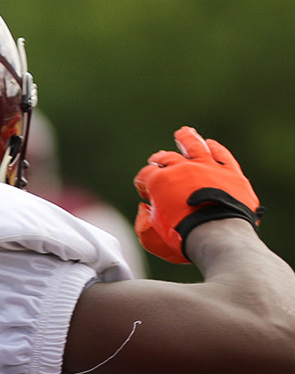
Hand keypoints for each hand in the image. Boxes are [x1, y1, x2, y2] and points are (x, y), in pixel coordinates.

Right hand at [133, 126, 261, 263]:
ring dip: (186, 139)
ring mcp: (208, 167)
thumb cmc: (183, 239)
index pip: (145, 175)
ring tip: (183, 133)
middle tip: (157, 160)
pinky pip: (221, 154)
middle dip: (159, 160)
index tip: (146, 194)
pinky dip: (214, 148)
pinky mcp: (230, 172)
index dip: (143, 183)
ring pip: (194, 146)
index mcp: (159, 181)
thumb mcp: (152, 238)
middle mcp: (182, 168)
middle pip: (167, 157)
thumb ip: (143, 222)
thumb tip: (146, 209)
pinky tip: (210, 145)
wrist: (218, 236)